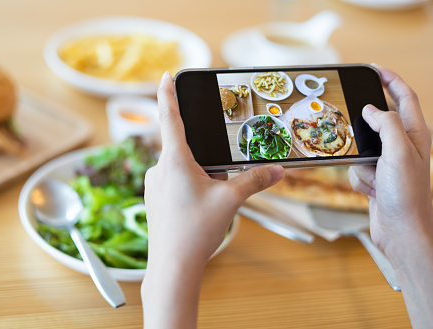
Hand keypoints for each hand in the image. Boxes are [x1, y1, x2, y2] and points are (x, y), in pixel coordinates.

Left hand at [141, 72, 283, 328]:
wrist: (172, 266)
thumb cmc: (196, 230)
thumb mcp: (230, 200)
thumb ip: (255, 181)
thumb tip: (278, 171)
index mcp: (174, 160)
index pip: (170, 117)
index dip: (167, 93)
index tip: (166, 75)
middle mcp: (159, 168)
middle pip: (182, 147)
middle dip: (203, 154)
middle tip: (218, 172)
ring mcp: (153, 185)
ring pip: (180, 167)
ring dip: (199, 173)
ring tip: (213, 196)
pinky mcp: (154, 199)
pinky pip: (173, 182)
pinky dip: (190, 186)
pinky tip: (201, 206)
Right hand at [348, 64, 432, 253]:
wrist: (400, 230)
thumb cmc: (405, 193)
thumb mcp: (398, 152)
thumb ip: (386, 124)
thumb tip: (370, 110)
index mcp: (414, 134)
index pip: (404, 96)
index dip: (390, 79)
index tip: (373, 68)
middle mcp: (401, 145)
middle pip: (376, 123)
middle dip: (363, 131)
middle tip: (356, 131)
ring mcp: (387, 161)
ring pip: (360, 147)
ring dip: (360, 164)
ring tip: (375, 179)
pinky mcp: (375, 176)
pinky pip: (354, 167)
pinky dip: (358, 178)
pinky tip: (372, 190)